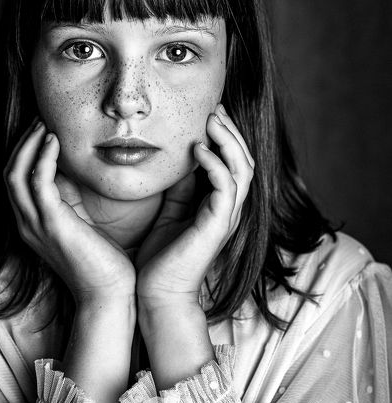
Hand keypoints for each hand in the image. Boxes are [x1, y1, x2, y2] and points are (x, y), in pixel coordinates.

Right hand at [4, 121, 135, 303]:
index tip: (41, 129)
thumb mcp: (83, 227)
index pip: (15, 180)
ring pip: (16, 174)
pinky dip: (43, 158)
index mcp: (32, 224)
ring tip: (45, 124)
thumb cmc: (103, 264)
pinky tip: (55, 141)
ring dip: (29, 145)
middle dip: (22, 143)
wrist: (109, 296)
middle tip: (40, 119)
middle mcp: (26, 224)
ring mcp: (35, 225)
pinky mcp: (52, 225)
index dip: (24, 152)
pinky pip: (38, 183)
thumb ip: (74, 204)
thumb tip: (79, 176)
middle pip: (9, 172)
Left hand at [136, 104, 254, 303]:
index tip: (209, 112)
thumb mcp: (170, 213)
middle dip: (232, 131)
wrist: (158, 294)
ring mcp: (226, 218)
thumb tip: (177, 162)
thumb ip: (180, 190)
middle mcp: (228, 210)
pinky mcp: (217, 226)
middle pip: (244, 160)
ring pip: (242, 168)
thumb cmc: (161, 258)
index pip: (232, 162)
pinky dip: (215, 165)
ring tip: (211, 118)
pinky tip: (199, 148)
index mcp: (219, 206)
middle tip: (215, 107)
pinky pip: (226, 187)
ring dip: (228, 141)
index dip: (225, 136)